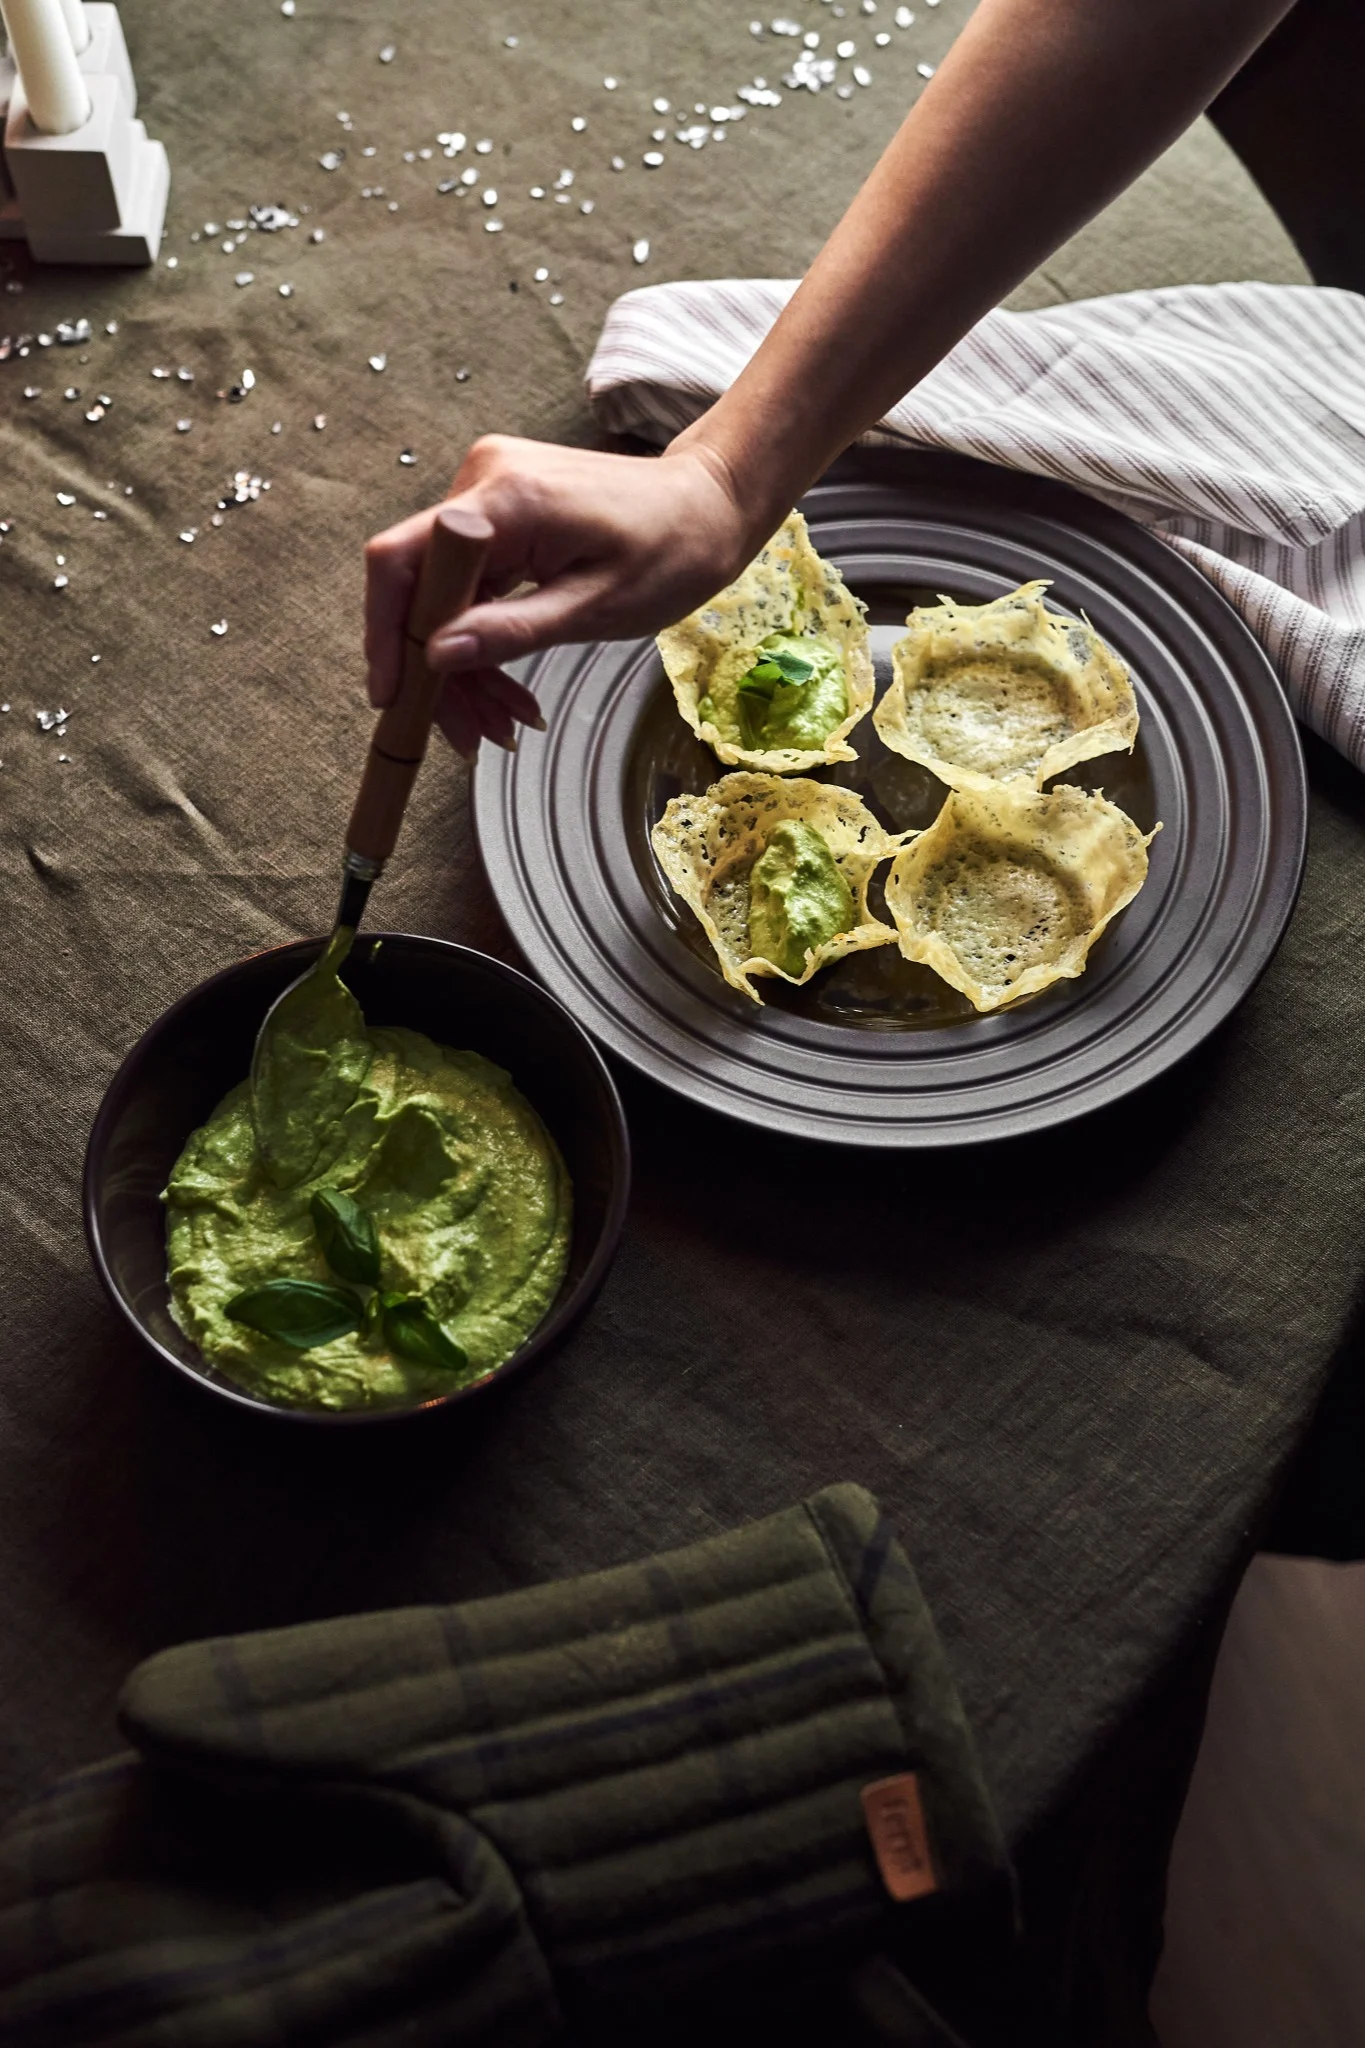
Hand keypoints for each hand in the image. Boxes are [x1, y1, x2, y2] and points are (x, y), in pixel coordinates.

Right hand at [363, 433, 757, 758]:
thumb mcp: (599, 608)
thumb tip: (437, 657)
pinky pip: (469, 582)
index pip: (402, 561)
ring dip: (464, 666)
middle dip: (439, 671)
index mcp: (505, 498)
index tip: (393, 701)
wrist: (709, 505)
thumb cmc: (672, 551)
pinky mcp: (499, 510)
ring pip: (443, 594)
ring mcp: (488, 491)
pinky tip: (508, 689)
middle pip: (420, 588)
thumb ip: (514, 630)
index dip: (387, 634)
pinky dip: (482, 636)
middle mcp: (482, 481)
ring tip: (503, 725)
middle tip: (474, 738)